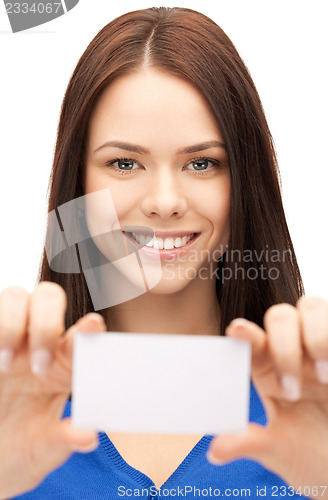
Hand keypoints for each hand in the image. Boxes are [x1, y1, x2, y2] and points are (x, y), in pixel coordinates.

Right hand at [0, 282, 106, 498]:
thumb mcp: (40, 452)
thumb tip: (89, 436)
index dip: (87, 327)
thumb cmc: (18, 452)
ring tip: (6, 364)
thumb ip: (62, 441)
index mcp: (62, 366)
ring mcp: (7, 341)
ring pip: (16, 297)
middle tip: (39, 366)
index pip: (79, 337)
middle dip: (46, 323)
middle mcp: (36, 344)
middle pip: (49, 299)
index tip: (94, 324)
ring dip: (12, 323)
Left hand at [207, 296, 327, 497]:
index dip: (245, 334)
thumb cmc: (310, 453)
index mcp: (268, 369)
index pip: (252, 343)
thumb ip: (248, 444)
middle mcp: (292, 350)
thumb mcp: (278, 450)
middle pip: (279, 317)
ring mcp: (320, 346)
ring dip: (315, 336)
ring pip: (309, 306)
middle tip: (292, 392)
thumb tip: (213, 452)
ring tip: (325, 377)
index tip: (237, 330)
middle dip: (284, 347)